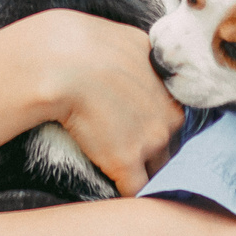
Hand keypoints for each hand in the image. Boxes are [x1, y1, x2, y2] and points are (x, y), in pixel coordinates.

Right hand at [32, 11, 183, 197]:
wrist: (63, 62)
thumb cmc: (89, 43)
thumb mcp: (134, 41)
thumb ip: (148, 61)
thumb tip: (145, 62)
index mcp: (171, 90)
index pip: (170, 119)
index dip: (152, 127)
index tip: (135, 130)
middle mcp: (169, 118)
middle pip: (168, 145)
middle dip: (152, 152)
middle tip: (125, 152)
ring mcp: (150, 143)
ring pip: (156, 170)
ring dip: (141, 174)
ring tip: (121, 176)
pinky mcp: (126, 164)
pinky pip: (135, 190)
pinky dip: (126, 194)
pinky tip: (114, 193)